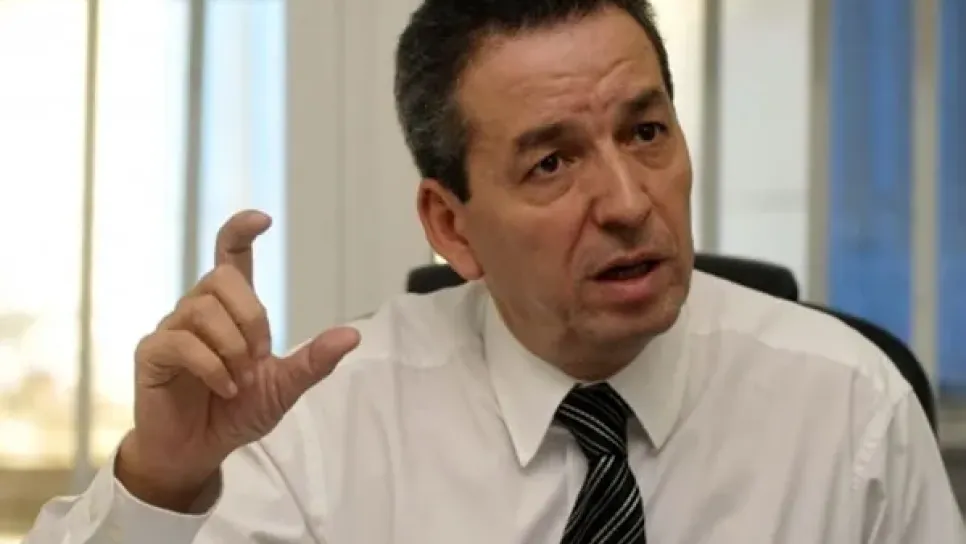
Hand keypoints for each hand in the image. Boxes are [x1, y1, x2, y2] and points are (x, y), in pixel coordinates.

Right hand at [116, 210, 359, 509]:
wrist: (199, 451)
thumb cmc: (236, 411)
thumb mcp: (283, 387)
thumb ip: (313, 361)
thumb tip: (353, 335)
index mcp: (229, 310)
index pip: (229, 255)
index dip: (240, 231)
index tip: (263, 218)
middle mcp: (198, 310)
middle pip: (222, 277)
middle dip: (252, 317)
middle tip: (260, 358)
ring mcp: (171, 329)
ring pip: (202, 308)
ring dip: (233, 347)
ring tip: (241, 380)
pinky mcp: (152, 354)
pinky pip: (181, 342)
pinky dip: (212, 367)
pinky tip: (225, 388)